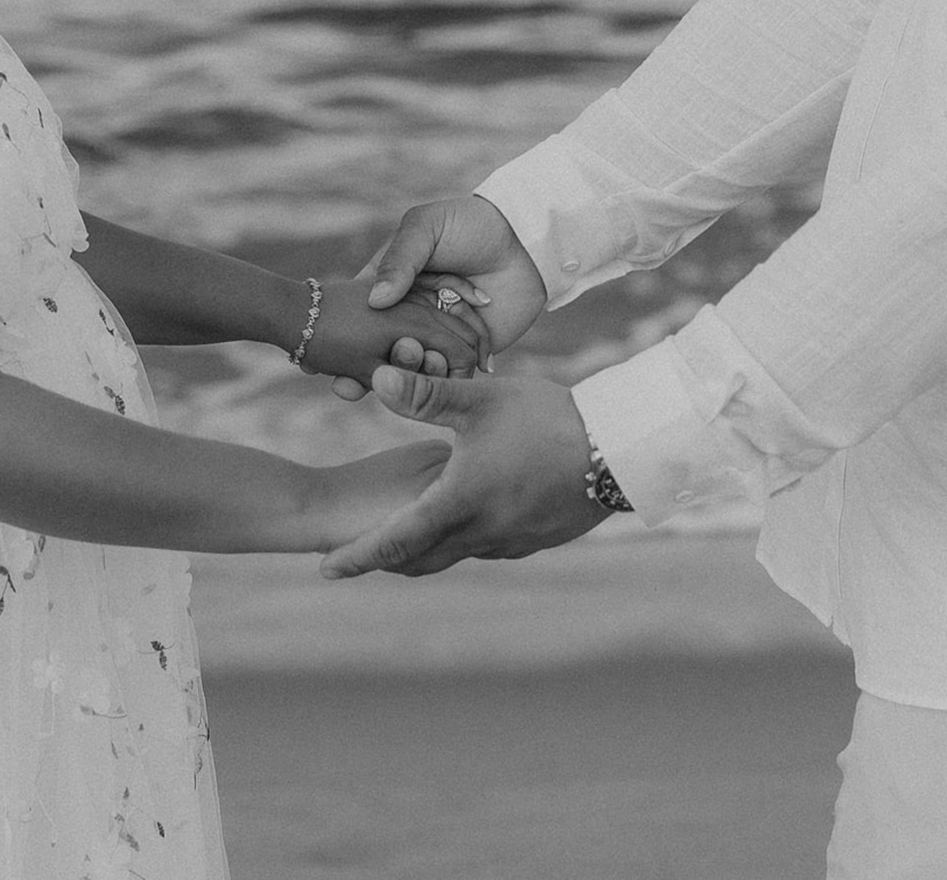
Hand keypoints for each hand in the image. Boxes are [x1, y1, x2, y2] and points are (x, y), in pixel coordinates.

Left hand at [320, 366, 607, 577]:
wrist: (620, 450)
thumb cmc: (548, 420)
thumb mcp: (481, 400)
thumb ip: (427, 393)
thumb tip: (376, 378)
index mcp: (459, 503)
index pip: (394, 541)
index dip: (357, 556)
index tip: (326, 568)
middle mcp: (482, 534)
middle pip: (419, 559)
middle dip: (385, 558)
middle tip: (356, 556)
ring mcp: (512, 541)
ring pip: (454, 554)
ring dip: (426, 548)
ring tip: (405, 534)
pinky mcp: (537, 539)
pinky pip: (487, 546)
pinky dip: (463, 539)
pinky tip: (465, 519)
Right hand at [331, 196, 549, 400]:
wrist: (525, 238)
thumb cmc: (469, 224)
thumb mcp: (425, 229)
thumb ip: (400, 261)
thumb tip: (377, 302)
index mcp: (393, 286)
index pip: (359, 321)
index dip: (338, 343)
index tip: (315, 363)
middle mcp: (413, 316)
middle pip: (382, 352)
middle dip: (361, 373)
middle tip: (351, 384)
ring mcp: (442, 337)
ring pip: (414, 369)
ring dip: (403, 379)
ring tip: (401, 377)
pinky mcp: (473, 353)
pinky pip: (452, 377)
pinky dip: (440, 388)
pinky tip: (427, 395)